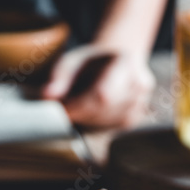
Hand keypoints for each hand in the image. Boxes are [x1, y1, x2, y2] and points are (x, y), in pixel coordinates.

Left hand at [41, 44, 155, 128]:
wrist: (116, 63)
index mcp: (125, 61)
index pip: (102, 94)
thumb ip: (59, 77)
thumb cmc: (91, 63)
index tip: (62, 109)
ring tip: (81, 104)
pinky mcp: (137, 117)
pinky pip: (113, 129)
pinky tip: (93, 111)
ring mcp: (142, 101)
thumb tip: (48, 96)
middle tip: (68, 106)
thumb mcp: (72, 61)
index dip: (79, 106)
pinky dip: (97, 123)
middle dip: (81, 113)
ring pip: (108, 122)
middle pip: (105, 110)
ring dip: (88, 119)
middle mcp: (139, 82)